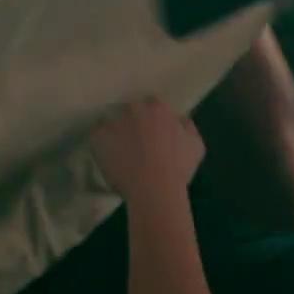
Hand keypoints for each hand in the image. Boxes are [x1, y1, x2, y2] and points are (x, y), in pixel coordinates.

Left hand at [90, 99, 205, 202]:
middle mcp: (134, 109)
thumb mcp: (196, 145)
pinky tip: (109, 157)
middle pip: (130, 110)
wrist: (154, 189)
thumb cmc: (178, 168)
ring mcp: (114, 122)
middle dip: (133, 121)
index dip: (152, 118)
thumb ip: (187, 127)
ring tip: (119, 150)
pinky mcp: (98, 137)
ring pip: (112, 122)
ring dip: (115, 131)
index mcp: (158, 108)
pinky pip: (97, 136)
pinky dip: (101, 144)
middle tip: (136, 140)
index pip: (152, 104)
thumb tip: (179, 119)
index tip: (153, 131)